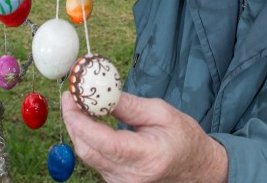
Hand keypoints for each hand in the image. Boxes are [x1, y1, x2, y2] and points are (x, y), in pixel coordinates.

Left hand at [62, 92, 228, 182]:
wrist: (195, 166)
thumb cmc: (183, 136)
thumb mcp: (160, 112)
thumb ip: (128, 105)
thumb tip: (99, 92)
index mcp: (146, 156)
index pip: (104, 142)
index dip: (81, 120)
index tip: (71, 98)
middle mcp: (130, 176)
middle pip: (89, 151)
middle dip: (73, 122)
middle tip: (70, 97)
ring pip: (89, 156)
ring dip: (79, 130)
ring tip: (79, 105)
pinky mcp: (116, 182)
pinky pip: (96, 160)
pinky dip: (89, 140)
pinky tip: (90, 122)